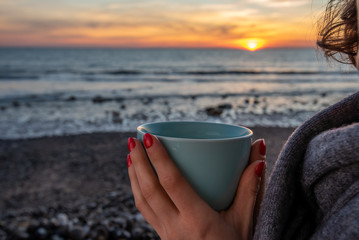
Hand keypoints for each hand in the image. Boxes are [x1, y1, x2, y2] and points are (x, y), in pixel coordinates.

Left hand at [127, 134, 265, 239]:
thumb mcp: (245, 220)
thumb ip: (250, 185)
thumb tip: (258, 150)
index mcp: (198, 220)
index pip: (172, 183)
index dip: (159, 158)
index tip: (150, 137)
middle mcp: (176, 227)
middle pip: (149, 190)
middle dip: (139, 162)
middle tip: (132, 139)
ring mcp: (166, 234)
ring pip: (142, 201)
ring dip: (134, 176)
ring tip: (131, 155)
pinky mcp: (163, 236)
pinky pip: (144, 211)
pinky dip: (137, 191)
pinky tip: (138, 179)